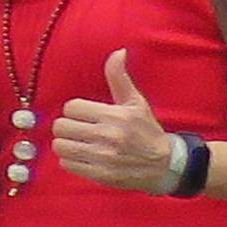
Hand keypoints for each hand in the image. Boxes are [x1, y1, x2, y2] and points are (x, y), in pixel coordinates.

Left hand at [51, 50, 182, 191]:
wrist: (165, 165)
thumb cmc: (147, 131)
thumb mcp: (136, 102)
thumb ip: (120, 78)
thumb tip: (118, 52)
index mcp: (115, 116)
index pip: (71, 107)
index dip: (76, 111)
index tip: (85, 115)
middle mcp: (108, 136)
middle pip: (61, 126)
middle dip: (68, 127)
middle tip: (79, 130)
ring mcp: (103, 157)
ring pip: (60, 146)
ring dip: (67, 144)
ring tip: (80, 143)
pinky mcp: (100, 175)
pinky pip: (67, 164)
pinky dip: (72, 161)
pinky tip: (85, 157)